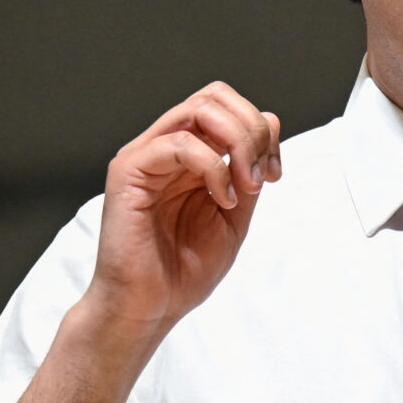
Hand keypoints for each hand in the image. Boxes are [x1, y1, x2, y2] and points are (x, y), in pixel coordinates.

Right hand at [86, 82, 281, 338]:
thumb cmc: (185, 268)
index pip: (228, 107)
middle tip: (262, 176)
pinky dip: (213, 168)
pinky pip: (178, 144)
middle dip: (253, 129)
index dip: (262, 131)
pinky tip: (223, 200)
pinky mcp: (128, 171)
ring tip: (245, 188)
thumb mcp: (235, 215)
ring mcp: (145, 156)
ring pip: (199, 109)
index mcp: (190, 154)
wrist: (149, 307)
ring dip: (239, 143)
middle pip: (215, 96)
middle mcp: (166, 146)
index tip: (274, 174)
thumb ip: (250, 170)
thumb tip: (270, 119)